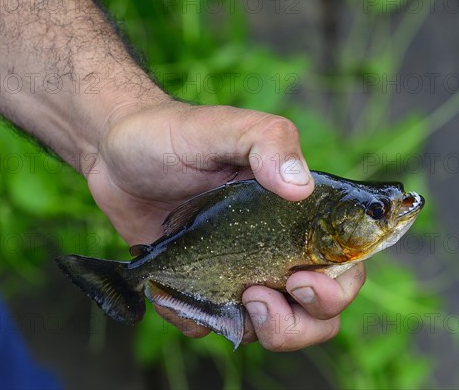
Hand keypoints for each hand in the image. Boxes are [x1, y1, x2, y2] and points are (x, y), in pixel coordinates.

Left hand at [87, 100, 365, 350]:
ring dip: (262, 331)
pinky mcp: (203, 286)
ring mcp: (240, 271)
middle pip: (318, 311)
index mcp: (296, 215)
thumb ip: (267, 141)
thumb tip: (300, 187)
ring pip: (276, 328)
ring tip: (233, 297)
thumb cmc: (174, 134)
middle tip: (258, 295)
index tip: (300, 279)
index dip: (336, 288)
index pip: (343, 266)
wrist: (116, 155)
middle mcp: (276, 248)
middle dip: (300, 322)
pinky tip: (179, 295)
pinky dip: (202, 323)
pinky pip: (216, 325)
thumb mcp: (223, 128)